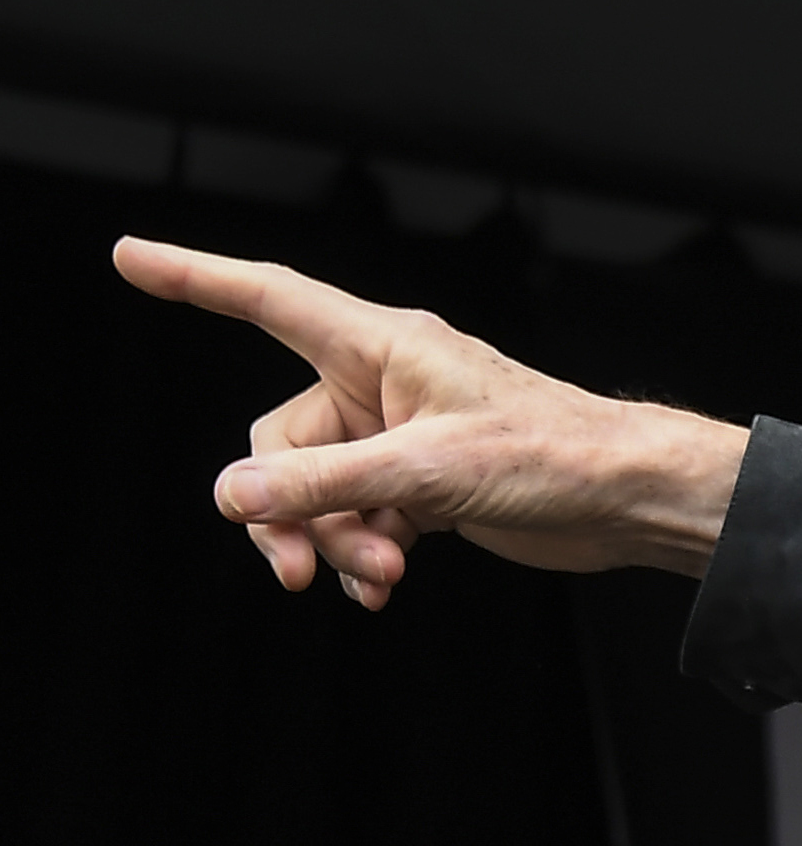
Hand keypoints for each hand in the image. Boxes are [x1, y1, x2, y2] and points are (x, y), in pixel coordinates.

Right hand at [112, 237, 747, 609]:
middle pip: (281, 441)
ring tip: (377, 576)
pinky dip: (361, 553)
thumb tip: (234, 498)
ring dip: (331, 540)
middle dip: (289, 508)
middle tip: (305, 569)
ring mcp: (400, 438)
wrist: (628, 500)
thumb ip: (326, 485)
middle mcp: (383, 385)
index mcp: (382, 347)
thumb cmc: (552, 457)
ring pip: (318, 490)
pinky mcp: (423, 486)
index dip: (194, 278)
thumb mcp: (427, 472)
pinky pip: (357, 517)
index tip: (128, 258)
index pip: (267, 298)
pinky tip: (383, 588)